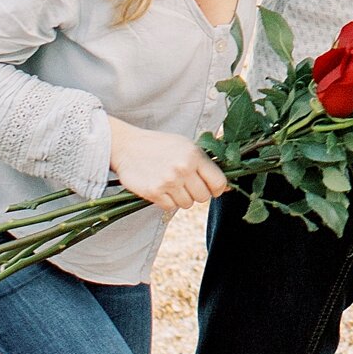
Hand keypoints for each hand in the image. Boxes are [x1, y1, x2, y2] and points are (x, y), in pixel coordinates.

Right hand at [106, 119, 226, 213]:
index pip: (219, 183)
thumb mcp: (185, 146)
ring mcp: (168, 181)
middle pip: (203, 197)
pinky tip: (161, 188)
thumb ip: (205, 165)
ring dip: (181, 198)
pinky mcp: (154, 192)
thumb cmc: (160, 146)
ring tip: (171, 184)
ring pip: (187, 204)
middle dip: (197, 193)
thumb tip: (226, 187)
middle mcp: (183, 168)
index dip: (217, 189)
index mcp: (194, 155)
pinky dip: (167, 201)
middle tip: (185, 184)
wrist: (127, 146)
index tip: (211, 189)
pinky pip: (170, 207)